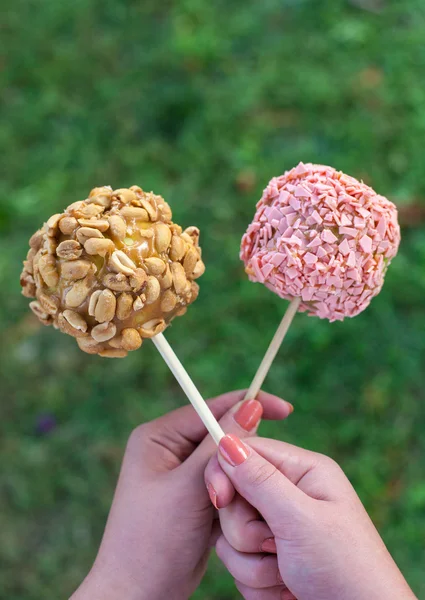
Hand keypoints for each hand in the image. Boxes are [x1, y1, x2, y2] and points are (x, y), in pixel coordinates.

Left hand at [70, 392, 292, 599]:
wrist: (138, 595)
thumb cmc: (153, 540)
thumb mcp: (189, 488)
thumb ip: (220, 446)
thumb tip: (253, 404)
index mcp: (158, 437)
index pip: (208, 408)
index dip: (247, 404)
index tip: (284, 409)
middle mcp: (168, 451)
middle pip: (219, 435)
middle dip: (244, 450)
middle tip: (269, 465)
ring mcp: (180, 475)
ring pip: (226, 462)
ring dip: (242, 475)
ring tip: (259, 490)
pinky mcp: (192, 498)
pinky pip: (225, 484)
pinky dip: (238, 493)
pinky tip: (250, 506)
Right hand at [205, 435, 416, 599]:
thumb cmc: (344, 568)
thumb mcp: (300, 519)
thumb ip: (259, 480)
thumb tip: (226, 440)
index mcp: (303, 471)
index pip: (246, 452)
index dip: (224, 471)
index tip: (219, 498)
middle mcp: (289, 495)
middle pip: (233, 497)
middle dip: (246, 531)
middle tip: (276, 546)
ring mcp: (278, 528)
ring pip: (230, 535)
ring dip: (253, 564)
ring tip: (288, 575)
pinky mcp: (269, 559)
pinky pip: (237, 563)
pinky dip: (257, 582)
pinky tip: (285, 589)